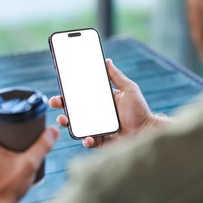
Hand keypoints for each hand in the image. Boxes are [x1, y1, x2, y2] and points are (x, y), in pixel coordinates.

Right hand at [49, 59, 170, 148]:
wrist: (147, 131)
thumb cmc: (140, 110)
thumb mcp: (129, 89)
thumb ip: (116, 76)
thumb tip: (107, 61)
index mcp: (100, 102)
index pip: (81, 96)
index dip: (69, 92)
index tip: (61, 87)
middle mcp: (95, 115)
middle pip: (73, 110)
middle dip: (61, 106)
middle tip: (56, 102)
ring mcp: (96, 129)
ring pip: (76, 126)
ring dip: (67, 122)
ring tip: (63, 119)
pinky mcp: (100, 142)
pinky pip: (88, 141)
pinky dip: (86, 140)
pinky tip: (88, 137)